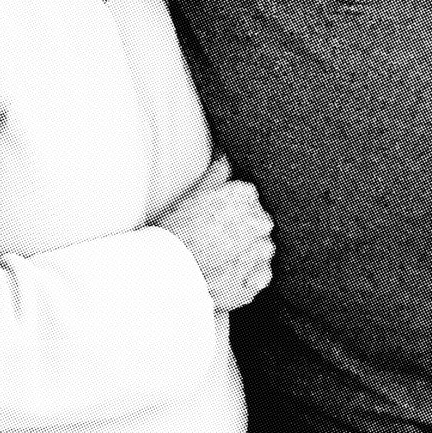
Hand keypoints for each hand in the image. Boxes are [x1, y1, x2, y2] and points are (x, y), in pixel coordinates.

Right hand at [153, 156, 275, 311]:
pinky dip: (250, 275)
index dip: (232, 209)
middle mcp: (259, 219)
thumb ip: (216, 173)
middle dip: (242, 230)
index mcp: (245, 193)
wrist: (168, 274)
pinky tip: (229, 275)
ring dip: (247, 252)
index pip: (250, 196)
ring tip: (220, 260)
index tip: (217, 218)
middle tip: (217, 240)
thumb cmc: (175, 232)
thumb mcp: (193, 194)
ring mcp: (261, 250)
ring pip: (262, 247)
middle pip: (258, 221)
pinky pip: (262, 273)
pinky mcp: (258, 277)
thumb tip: (225, 154)